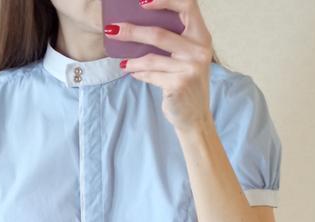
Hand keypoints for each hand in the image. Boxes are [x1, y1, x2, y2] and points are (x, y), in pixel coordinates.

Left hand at [104, 0, 213, 132]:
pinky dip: (139, 74)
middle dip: (132, 31)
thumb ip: (174, 41)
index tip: (142, 2)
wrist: (195, 117)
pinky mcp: (178, 84)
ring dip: (132, 60)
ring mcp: (190, 68)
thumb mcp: (188, 58)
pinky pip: (151, 75)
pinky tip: (132, 72)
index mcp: (202, 37)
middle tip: (112, 30)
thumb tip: (138, 25)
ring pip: (151, 58)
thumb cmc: (187, 83)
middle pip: (160, 33)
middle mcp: (199, 50)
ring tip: (122, 62)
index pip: (188, 4)